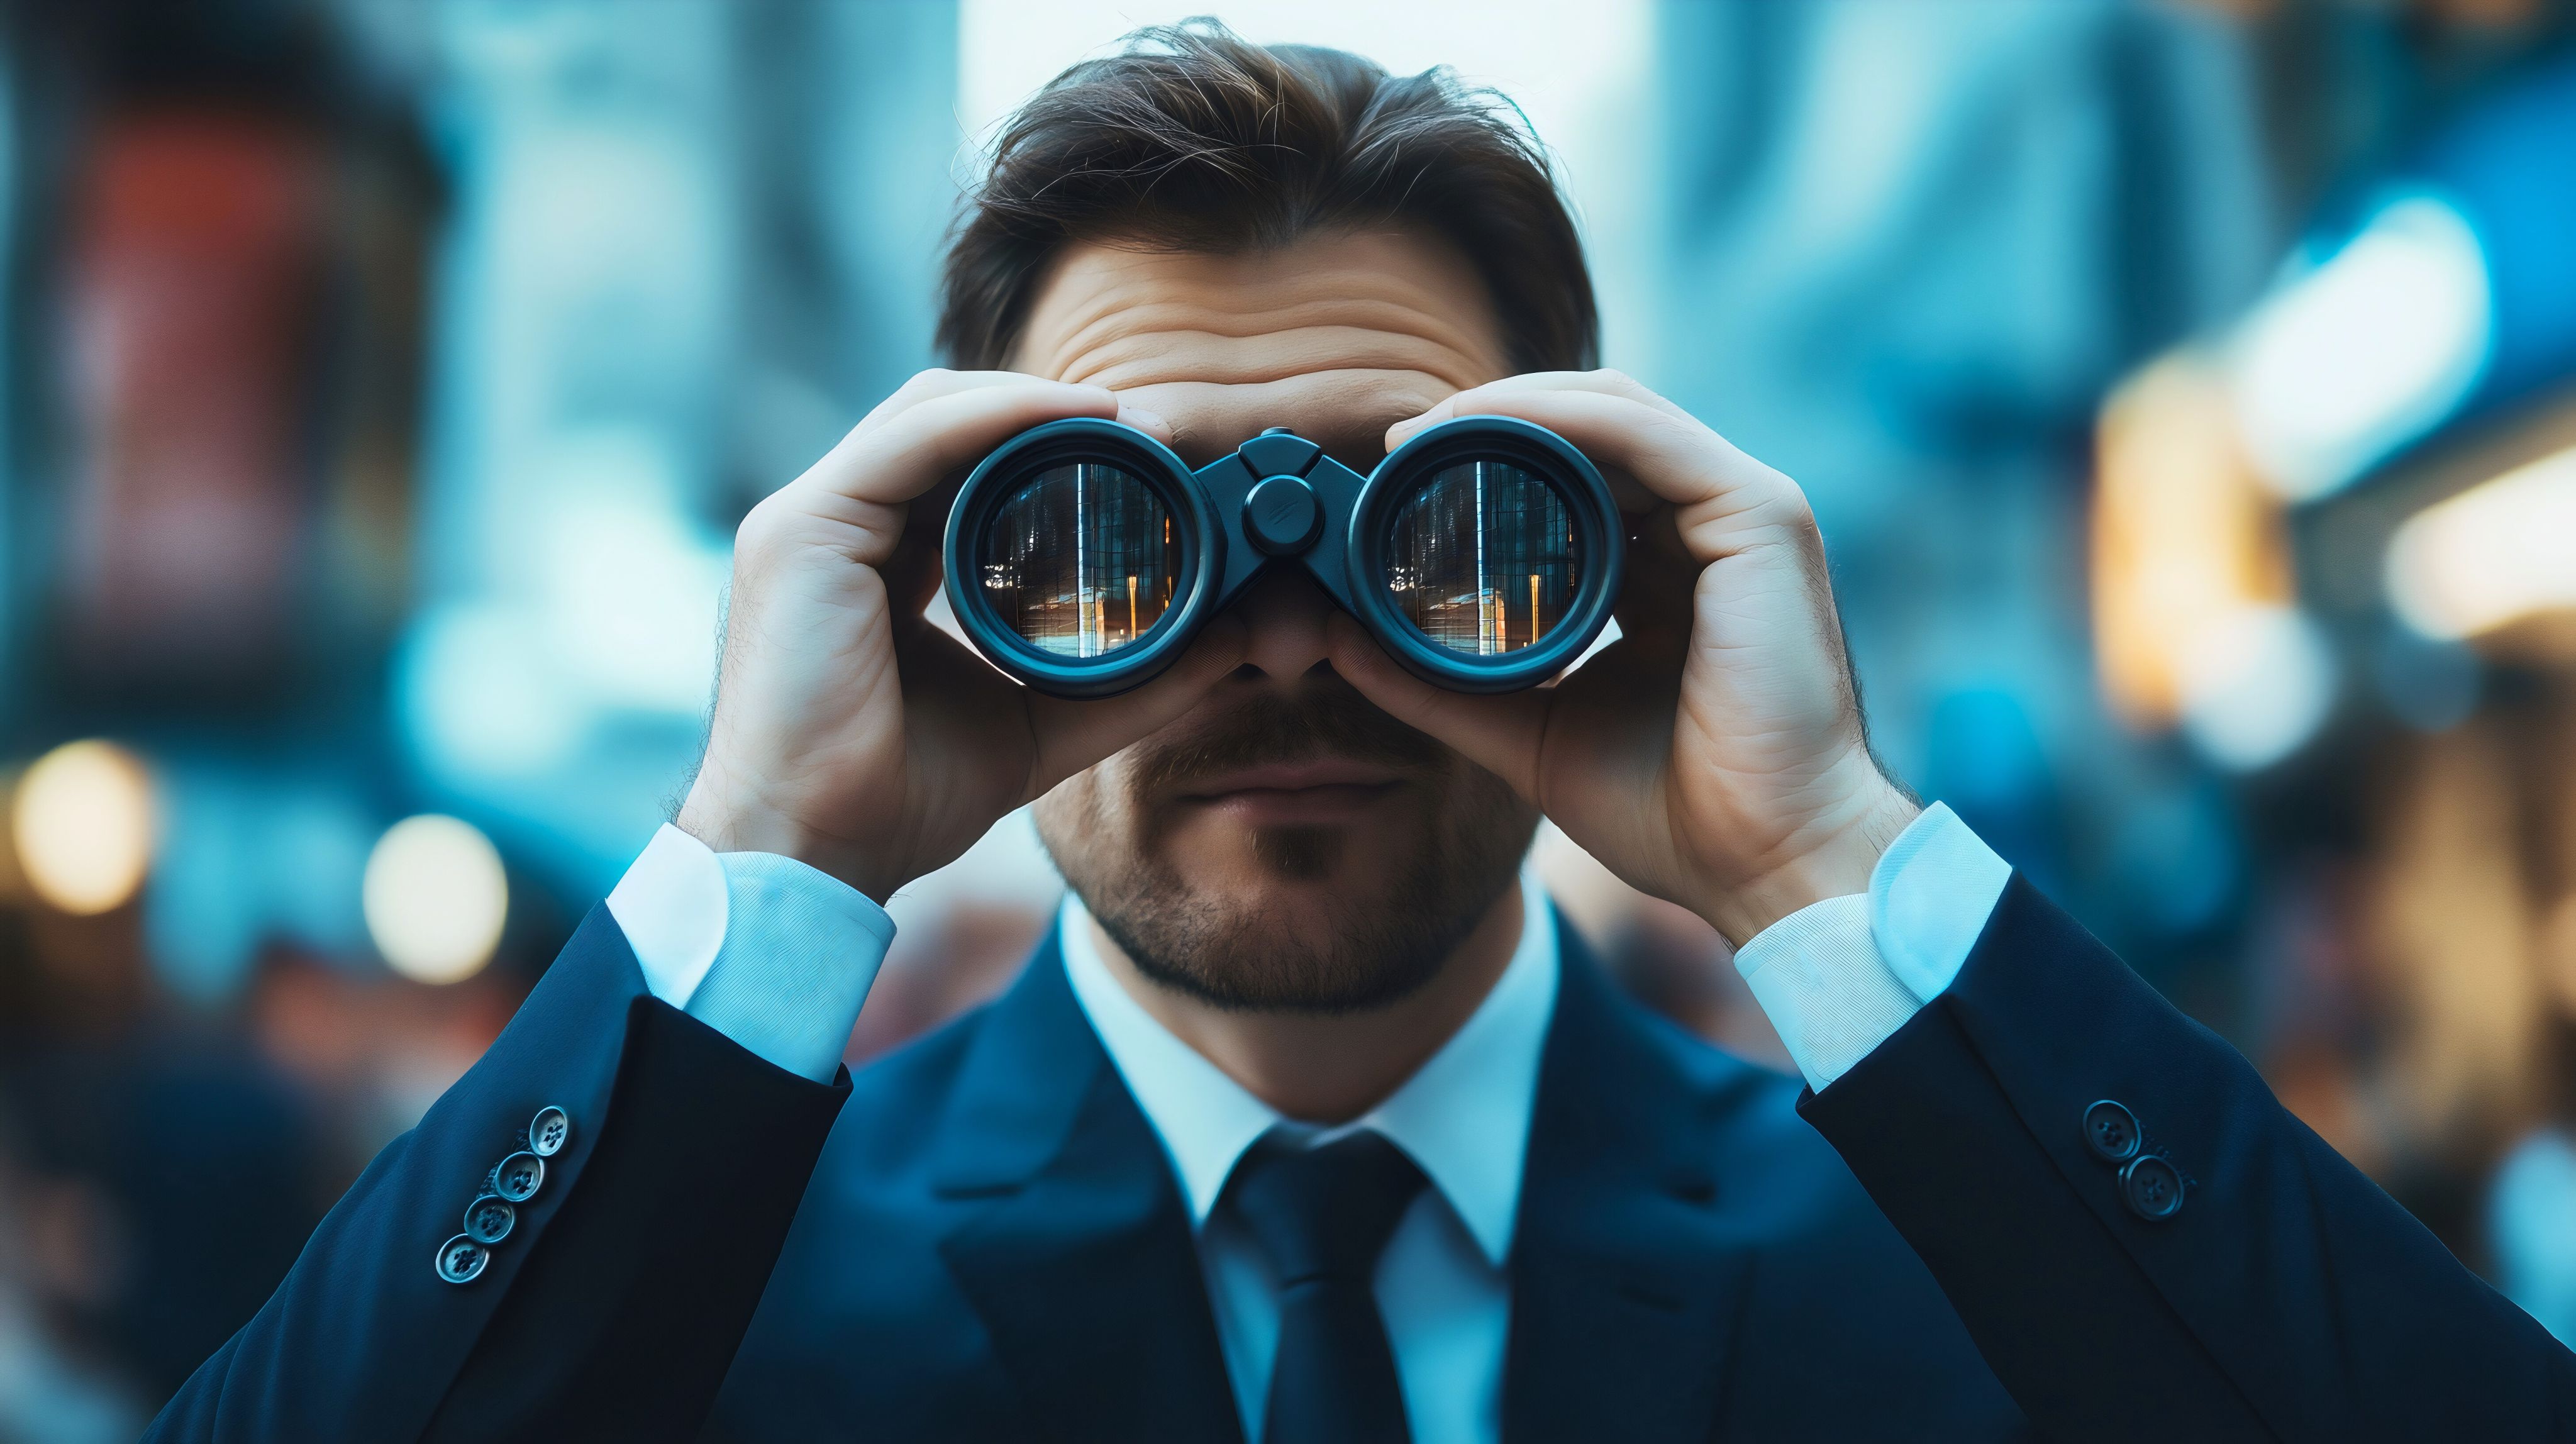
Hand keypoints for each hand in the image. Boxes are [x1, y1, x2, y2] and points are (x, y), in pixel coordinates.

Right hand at [677, 371, 1245, 901]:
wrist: (819, 852)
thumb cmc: (901, 799)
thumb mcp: (1040, 725)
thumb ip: (1131, 683)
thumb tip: (1229, 641)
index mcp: (873, 565)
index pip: (961, 469)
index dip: (1047, 447)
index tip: (1146, 459)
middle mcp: (837, 531)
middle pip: (946, 424)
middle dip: (1047, 411)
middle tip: (1149, 428)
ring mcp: (809, 522)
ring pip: (928, 412)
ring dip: (1030, 401)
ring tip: (1120, 415)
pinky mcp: (804, 529)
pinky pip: (912, 440)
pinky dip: (994, 416)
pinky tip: (1065, 417)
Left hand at [1327, 370, 1918, 944]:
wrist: (1760, 862)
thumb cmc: (1671, 812)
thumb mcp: (1528, 729)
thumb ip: (1441, 685)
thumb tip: (1347, 641)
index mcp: (1668, 576)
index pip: (1578, 479)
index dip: (1491, 461)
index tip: (1399, 475)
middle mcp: (1707, 533)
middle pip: (1594, 430)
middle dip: (1493, 421)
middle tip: (1400, 443)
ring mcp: (1742, 514)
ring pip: (1616, 411)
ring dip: (1514, 406)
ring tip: (1430, 431)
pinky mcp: (1760, 514)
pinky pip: (1645, 433)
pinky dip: (1562, 418)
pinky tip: (1491, 428)